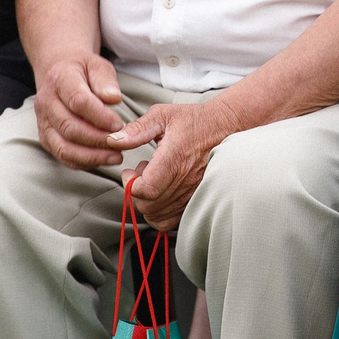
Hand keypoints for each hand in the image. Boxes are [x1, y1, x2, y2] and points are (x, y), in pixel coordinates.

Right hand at [35, 52, 127, 170]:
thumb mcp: (97, 65)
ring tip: (116, 156)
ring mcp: (43, 122)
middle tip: (121, 142)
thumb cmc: (83, 70)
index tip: (120, 124)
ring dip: (92, 156)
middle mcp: (46, 102)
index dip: (100, 116)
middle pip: (70, 127)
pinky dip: (83, 162)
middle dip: (98, 139)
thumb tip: (114, 99)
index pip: (78, 101)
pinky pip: (62, 156)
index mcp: (59, 80)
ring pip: (63, 147)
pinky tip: (102, 160)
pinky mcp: (45, 138)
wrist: (58, 73)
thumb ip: (106, 81)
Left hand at [109, 98, 240, 229]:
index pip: (146, 189)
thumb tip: (113, 140)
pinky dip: (159, 214)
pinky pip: (172, 222)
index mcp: (174, 159)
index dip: (130, 185)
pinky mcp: (197, 200)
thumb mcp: (162, 115)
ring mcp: (193, 193)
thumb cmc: (193, 120)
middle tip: (141, 174)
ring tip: (153, 182)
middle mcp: (186, 180)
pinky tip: (161, 195)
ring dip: (148, 203)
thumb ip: (137, 129)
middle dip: (137, 193)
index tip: (129, 172)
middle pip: (150, 205)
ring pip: (159, 216)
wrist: (225, 127)